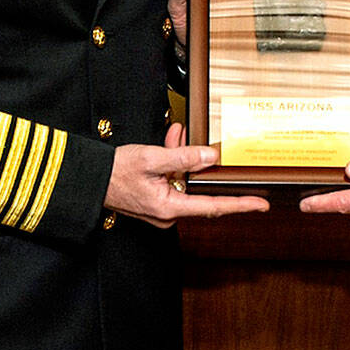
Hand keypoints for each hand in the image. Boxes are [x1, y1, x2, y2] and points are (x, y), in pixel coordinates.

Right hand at [104, 122, 267, 226]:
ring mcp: (161, 208)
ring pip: (184, 180)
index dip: (240, 205)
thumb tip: (209, 156)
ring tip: (178, 136)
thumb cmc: (114, 172)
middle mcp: (167, 213)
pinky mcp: (155, 201)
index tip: (260, 205)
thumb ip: (183, 157)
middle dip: (202, 164)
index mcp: (169, 208)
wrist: (88, 179)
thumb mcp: (152, 158)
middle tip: (203, 144)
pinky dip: (173, 163)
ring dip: (183, 159)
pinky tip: (171, 142)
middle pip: (198, 189)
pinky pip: (172, 180)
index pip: (213, 207)